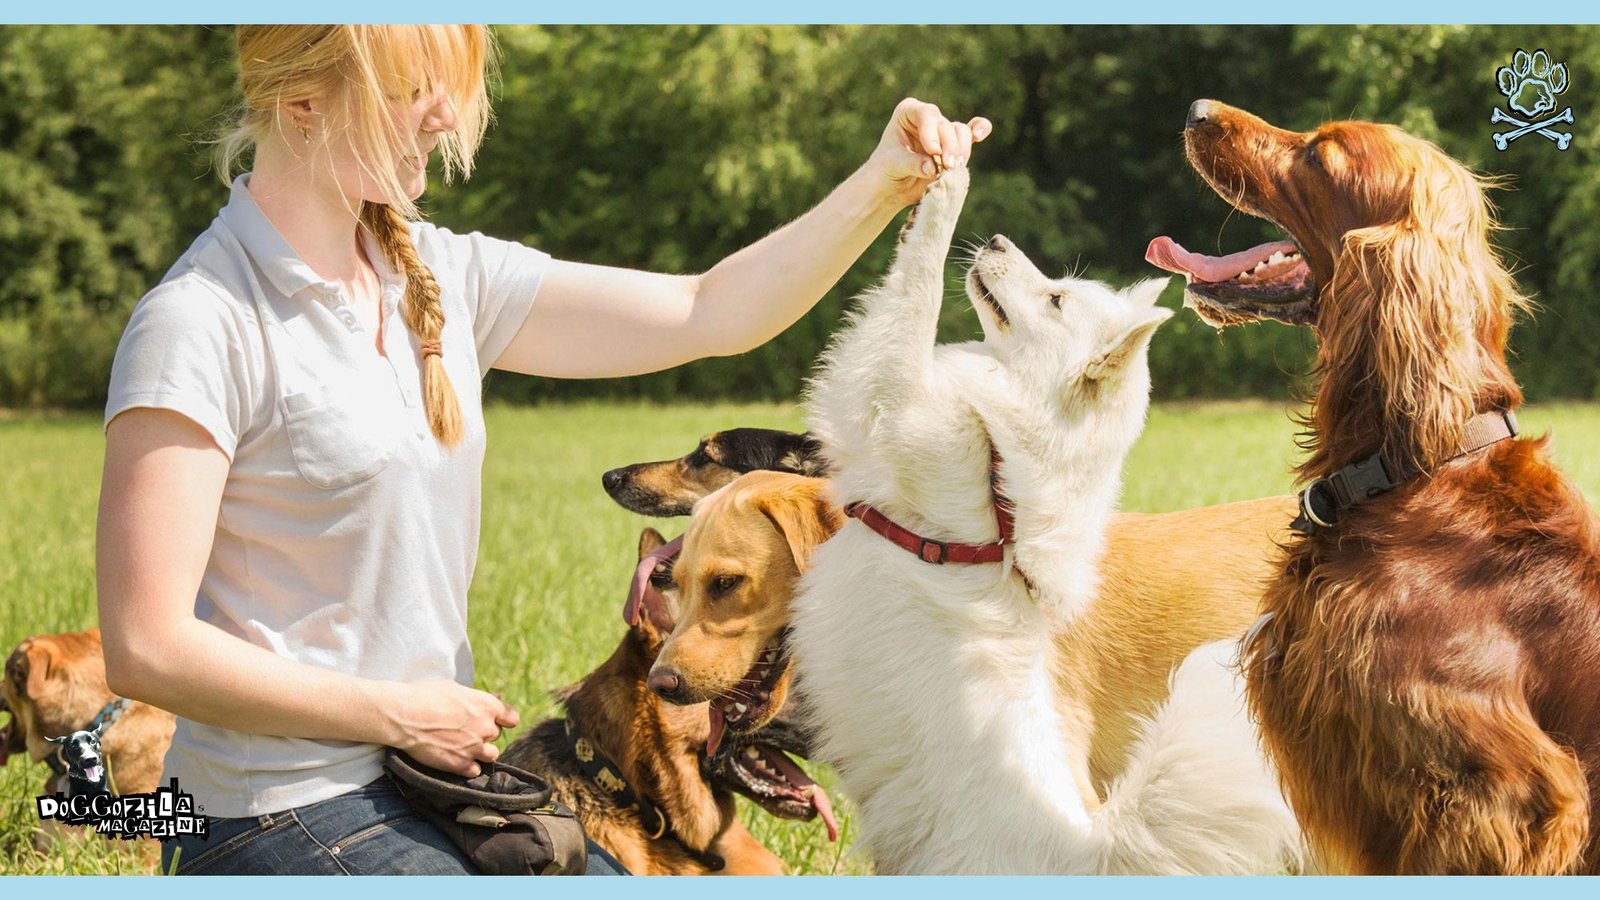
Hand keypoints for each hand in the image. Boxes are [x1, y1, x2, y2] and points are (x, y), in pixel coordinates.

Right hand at [381, 680, 519, 776]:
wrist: (404, 716)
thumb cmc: (425, 696)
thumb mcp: (455, 688)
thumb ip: (472, 699)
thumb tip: (476, 703)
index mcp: (487, 705)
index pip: (511, 718)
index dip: (503, 720)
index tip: (495, 721)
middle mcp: (486, 727)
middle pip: (496, 735)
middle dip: (484, 734)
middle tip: (466, 732)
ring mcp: (474, 747)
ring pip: (491, 755)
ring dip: (481, 752)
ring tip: (465, 748)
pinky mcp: (460, 764)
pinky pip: (475, 770)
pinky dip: (467, 767)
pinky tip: (456, 759)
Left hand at [867, 97, 991, 206]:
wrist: (892, 186)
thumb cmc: (886, 170)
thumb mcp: (892, 165)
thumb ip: (912, 164)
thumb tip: (933, 168)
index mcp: (908, 112)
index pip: (926, 114)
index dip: (932, 132)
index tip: (932, 151)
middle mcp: (927, 117)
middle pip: (946, 125)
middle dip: (949, 146)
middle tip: (948, 166)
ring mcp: (942, 130)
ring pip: (961, 132)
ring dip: (962, 150)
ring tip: (954, 168)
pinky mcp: (954, 145)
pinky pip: (971, 132)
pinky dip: (980, 130)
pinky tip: (980, 135)